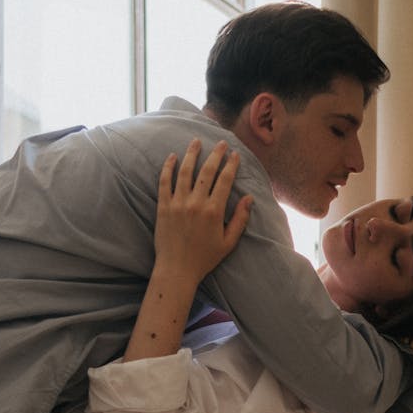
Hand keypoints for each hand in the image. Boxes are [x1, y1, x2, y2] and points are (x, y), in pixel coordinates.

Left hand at [155, 139, 252, 283]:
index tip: (235, 155)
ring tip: (196, 141)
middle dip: (215, 154)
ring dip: (192, 154)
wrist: (177, 270)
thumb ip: (240, 219)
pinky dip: (168, 168)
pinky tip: (173, 156)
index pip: (225, 180)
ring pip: (185, 172)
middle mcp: (196, 203)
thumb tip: (250, 198)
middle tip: (221, 143)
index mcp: (214, 211)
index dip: (231, 165)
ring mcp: (178, 203)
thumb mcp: (228, 242)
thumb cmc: (204, 258)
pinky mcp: (163, 207)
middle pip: (207, 171)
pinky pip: (164, 182)